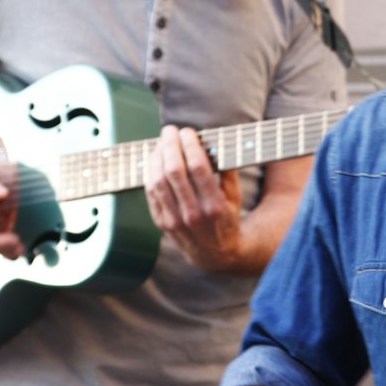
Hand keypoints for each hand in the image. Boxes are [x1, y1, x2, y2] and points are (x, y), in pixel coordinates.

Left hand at [144, 124, 242, 269]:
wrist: (215, 254)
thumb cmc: (226, 218)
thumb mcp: (235, 196)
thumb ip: (226, 170)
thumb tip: (214, 142)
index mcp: (214, 205)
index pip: (198, 167)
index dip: (190, 145)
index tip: (188, 131)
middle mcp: (193, 214)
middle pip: (174, 171)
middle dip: (170, 145)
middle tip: (170, 131)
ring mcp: (175, 220)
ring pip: (158, 181)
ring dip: (157, 157)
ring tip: (161, 143)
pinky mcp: (162, 223)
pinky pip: (151, 193)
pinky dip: (150, 172)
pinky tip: (155, 160)